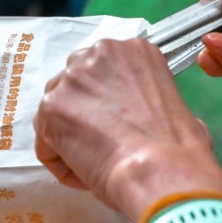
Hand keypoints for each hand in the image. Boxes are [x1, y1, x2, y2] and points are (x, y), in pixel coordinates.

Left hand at [34, 38, 221, 221]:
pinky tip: (82, 173)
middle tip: (97, 142)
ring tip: (93, 162)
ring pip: (54, 112)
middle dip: (79, 113)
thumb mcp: (175, 104)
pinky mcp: (51, 107)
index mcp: (133, 49)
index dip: (103, 101)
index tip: (114, 122)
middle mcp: (99, 54)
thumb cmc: (177, 149)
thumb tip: (149, 116)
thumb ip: (149, 97)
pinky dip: (59, 161)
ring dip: (67, 138)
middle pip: (71, 84)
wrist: (158, 170)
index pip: (99, 71)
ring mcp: (71, 79)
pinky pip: (44, 141)